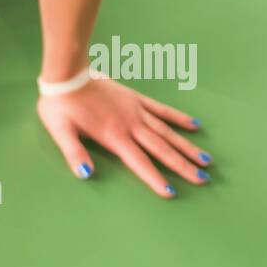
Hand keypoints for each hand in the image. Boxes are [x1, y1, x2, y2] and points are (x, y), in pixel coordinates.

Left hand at [36, 73, 210, 197]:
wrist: (67, 74)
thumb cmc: (60, 106)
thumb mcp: (60, 131)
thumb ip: (74, 153)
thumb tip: (85, 174)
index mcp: (113, 136)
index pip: (139, 162)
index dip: (154, 178)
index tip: (171, 192)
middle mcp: (130, 125)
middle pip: (161, 149)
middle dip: (183, 165)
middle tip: (203, 179)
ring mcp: (136, 110)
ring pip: (167, 131)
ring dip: (187, 146)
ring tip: (206, 159)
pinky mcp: (136, 99)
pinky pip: (161, 110)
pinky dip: (178, 118)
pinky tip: (194, 125)